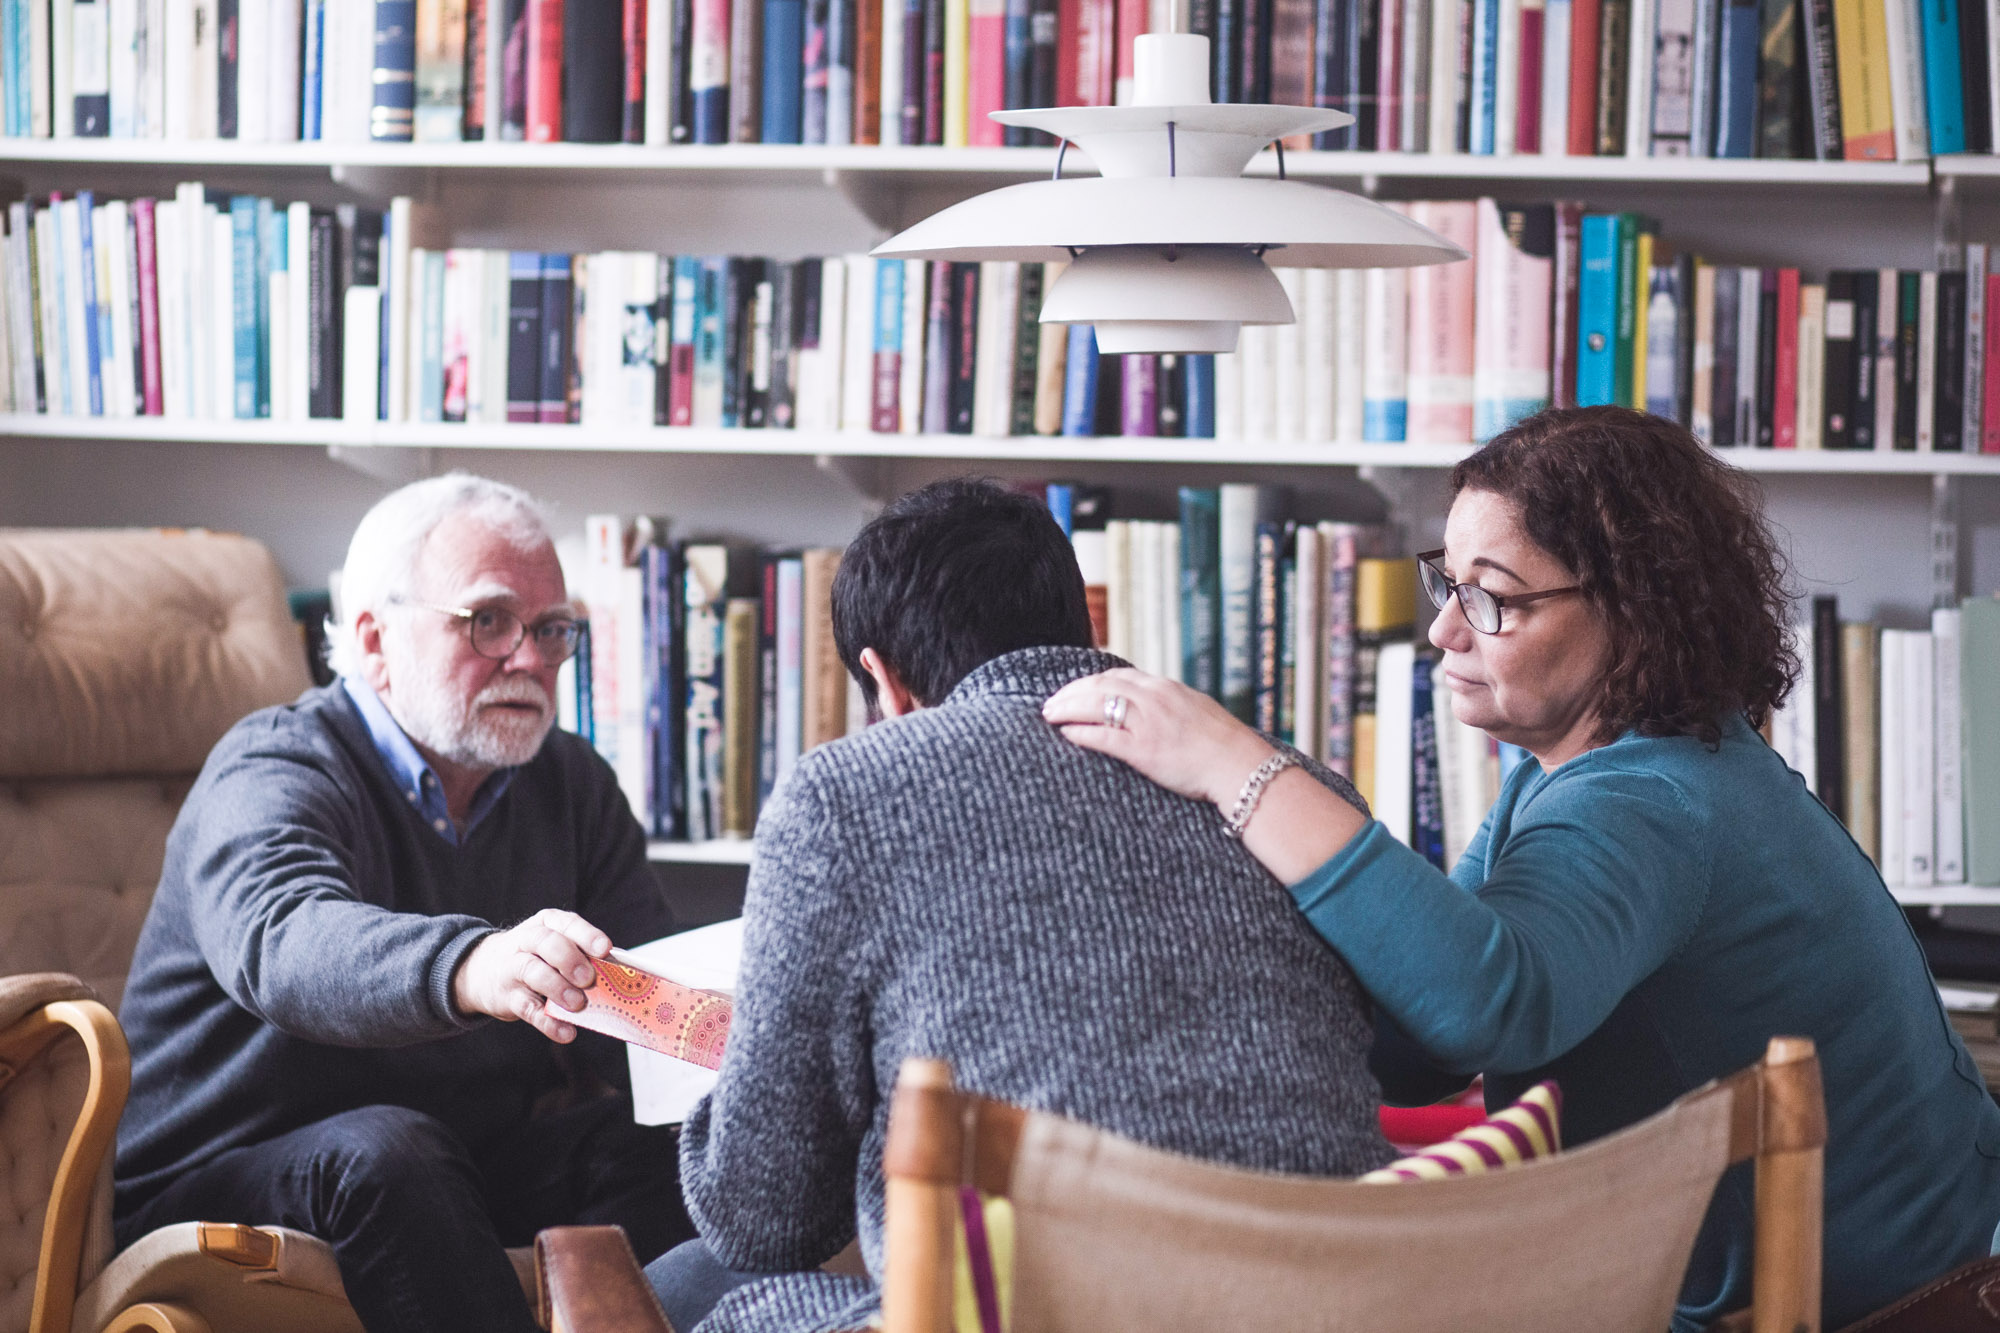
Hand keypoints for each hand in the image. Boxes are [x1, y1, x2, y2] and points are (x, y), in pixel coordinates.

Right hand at [452, 909, 611, 1042]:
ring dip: (557, 988)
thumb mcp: (552, 947)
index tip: (605, 949)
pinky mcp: (507, 997)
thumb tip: (616, 978)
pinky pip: (527, 1008)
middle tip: (588, 978)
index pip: (566, 923)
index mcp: (546, 924)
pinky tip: (565, 1032)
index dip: (586, 935)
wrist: (481, 971)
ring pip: (533, 971)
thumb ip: (581, 956)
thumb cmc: (533, 957)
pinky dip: (547, 1022)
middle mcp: (527, 941)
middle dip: (569, 959)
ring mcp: (513, 968)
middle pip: (546, 943)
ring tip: (577, 1004)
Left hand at [1041, 668, 1277, 807]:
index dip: (1088, 682)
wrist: (1240, 764)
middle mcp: (1153, 698)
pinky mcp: (1144, 750)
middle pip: (1098, 685)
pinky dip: (1080, 733)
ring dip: (1067, 709)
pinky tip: (1066, 735)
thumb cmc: (1222, 744)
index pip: (1115, 675)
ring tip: (1049, 716)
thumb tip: (1153, 707)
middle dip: (1069, 693)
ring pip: (1095, 705)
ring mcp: (1148, 722)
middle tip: (1049, 703)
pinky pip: (1104, 736)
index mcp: (1165, 687)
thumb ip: (1171, 704)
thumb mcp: (1195, 710)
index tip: (1072, 690)